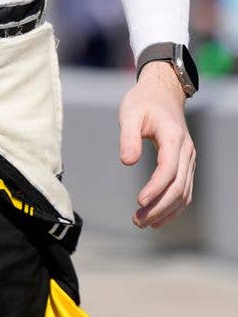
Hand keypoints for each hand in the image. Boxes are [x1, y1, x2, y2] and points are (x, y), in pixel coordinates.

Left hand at [118, 61, 195, 228]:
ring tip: (142, 222)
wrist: (162, 93)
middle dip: (159, 207)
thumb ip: (128, 137)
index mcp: (173, 137)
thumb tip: (127, 162)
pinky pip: (185, 191)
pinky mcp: (186, 165)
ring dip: (165, 211)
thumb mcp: (129, 113)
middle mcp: (186, 151)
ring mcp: (189, 159)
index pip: (168, 169)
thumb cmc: (143, 102)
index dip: (156, 188)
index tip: (140, 201)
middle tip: (137, 220)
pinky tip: (158, 218)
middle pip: (178, 186)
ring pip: (184, 193)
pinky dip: (173, 207)